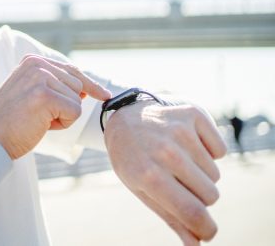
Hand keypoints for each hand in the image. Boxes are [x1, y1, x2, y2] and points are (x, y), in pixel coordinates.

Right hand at [0, 54, 110, 159]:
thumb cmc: (11, 121)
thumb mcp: (31, 93)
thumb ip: (55, 85)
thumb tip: (87, 89)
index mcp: (32, 60)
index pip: (71, 70)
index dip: (89, 85)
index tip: (105, 95)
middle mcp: (37, 64)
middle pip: (77, 85)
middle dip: (65, 106)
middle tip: (39, 116)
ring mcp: (40, 78)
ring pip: (77, 100)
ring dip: (62, 115)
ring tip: (37, 119)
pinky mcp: (45, 95)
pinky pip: (74, 112)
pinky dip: (62, 124)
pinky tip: (40, 125)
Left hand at [104, 102, 226, 244]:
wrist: (125, 118)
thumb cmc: (133, 159)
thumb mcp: (141, 189)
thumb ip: (171, 218)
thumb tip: (197, 245)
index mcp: (149, 175)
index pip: (193, 212)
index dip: (206, 229)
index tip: (207, 231)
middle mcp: (166, 152)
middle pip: (210, 195)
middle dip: (199, 196)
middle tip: (178, 182)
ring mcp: (180, 130)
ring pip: (215, 174)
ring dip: (201, 173)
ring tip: (177, 161)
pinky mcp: (193, 113)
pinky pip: (221, 150)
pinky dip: (209, 151)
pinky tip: (187, 144)